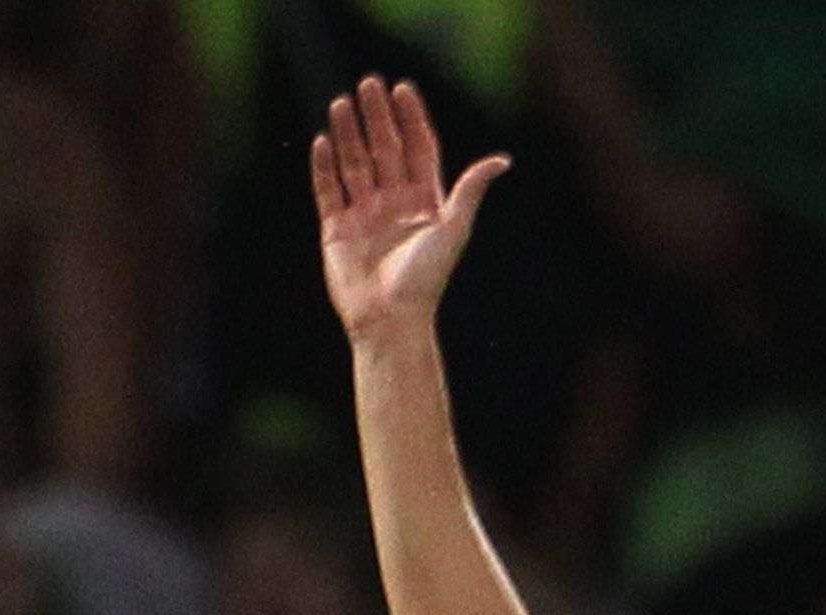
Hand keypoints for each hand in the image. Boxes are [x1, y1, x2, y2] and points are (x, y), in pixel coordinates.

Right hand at [313, 75, 506, 341]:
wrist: (390, 319)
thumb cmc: (426, 278)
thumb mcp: (454, 228)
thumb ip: (471, 190)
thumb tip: (502, 160)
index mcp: (424, 200)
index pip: (417, 149)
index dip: (411, 119)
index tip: (403, 89)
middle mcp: (393, 203)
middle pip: (384, 149)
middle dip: (376, 117)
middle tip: (369, 84)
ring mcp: (363, 215)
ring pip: (354, 164)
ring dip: (348, 134)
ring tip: (340, 103)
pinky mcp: (336, 231)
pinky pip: (329, 191)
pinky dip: (324, 168)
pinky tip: (322, 141)